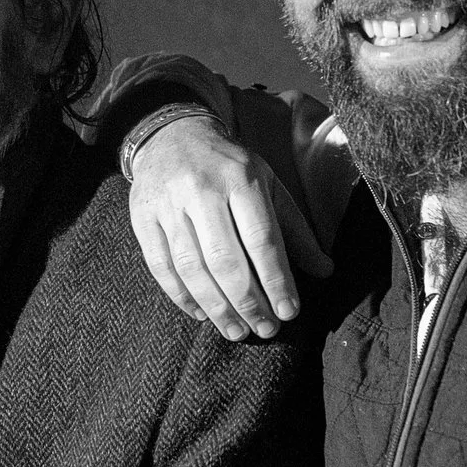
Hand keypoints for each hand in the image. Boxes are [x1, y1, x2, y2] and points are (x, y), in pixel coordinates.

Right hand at [128, 113, 331, 339]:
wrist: (172, 135)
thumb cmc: (229, 167)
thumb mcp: (267, 184)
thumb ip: (294, 229)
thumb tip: (325, 271)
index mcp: (240, 178)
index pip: (262, 239)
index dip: (276, 280)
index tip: (288, 312)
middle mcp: (201, 189)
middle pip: (225, 259)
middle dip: (248, 302)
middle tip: (264, 329)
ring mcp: (167, 204)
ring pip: (192, 269)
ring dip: (217, 307)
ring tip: (237, 331)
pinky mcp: (142, 218)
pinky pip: (161, 267)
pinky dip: (182, 296)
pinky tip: (202, 314)